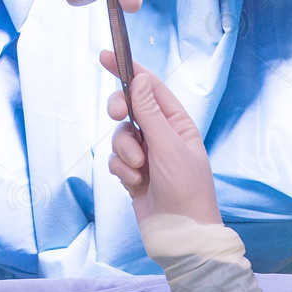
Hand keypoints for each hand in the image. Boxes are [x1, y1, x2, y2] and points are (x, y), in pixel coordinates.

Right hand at [102, 52, 219, 225]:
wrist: (182, 235)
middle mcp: (162, 136)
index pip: (151, 88)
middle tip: (118, 114)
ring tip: (139, 169)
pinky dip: (121, 171)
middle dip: (121, 112)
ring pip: (120, 137)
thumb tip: (139, 80)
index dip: (129, 71)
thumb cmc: (186, 191)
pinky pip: (115, 161)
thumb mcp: (168, 147)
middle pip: (129, 109)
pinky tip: (135, 184)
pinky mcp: (133, 175)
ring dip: (124, 151)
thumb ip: (150, 113)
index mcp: (178, 123)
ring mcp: (146, 156)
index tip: (105, 56)